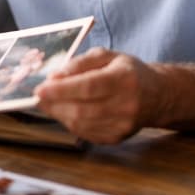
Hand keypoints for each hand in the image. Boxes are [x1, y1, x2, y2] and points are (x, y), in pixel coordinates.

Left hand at [34, 48, 161, 144]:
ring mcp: (123, 125)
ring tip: (49, 102)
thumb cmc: (127, 71)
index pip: (88, 87)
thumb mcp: (107, 56)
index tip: (39, 89)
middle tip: (38, 96)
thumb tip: (55, 76)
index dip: (61, 90)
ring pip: (80, 123)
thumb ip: (80, 63)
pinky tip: (65, 111)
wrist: (157, 96)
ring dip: (58, 113)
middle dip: (54, 103)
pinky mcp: (117, 138)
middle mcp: (126, 105)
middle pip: (82, 109)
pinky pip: (85, 133)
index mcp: (124, 80)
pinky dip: (69, 122)